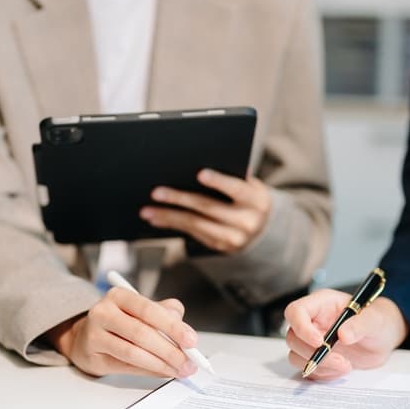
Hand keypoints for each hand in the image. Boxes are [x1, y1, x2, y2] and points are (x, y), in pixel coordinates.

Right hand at [46, 287, 199, 378]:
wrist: (85, 337)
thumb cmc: (121, 322)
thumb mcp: (142, 311)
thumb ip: (166, 314)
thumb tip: (184, 331)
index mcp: (119, 296)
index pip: (149, 310)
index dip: (173, 326)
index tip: (191, 341)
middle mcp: (103, 312)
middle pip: (141, 333)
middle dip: (170, 351)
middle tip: (189, 363)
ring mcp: (94, 335)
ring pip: (133, 353)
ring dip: (160, 365)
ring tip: (178, 370)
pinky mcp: (92, 357)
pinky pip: (126, 367)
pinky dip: (148, 371)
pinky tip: (163, 372)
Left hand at [139, 169, 271, 252]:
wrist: (262, 227)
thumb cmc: (248, 196)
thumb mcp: (248, 185)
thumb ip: (231, 175)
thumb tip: (196, 162)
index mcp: (257, 200)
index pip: (237, 189)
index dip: (219, 181)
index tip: (199, 173)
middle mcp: (247, 221)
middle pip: (209, 207)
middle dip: (180, 198)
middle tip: (156, 192)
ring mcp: (233, 238)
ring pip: (196, 224)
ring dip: (168, 216)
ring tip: (147, 210)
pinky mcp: (219, 246)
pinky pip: (192, 233)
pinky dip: (172, 225)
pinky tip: (157, 218)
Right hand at [283, 290, 407, 380]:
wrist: (383, 338)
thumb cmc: (378, 321)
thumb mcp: (375, 320)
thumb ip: (361, 324)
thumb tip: (343, 335)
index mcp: (321, 305)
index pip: (296, 311)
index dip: (302, 328)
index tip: (320, 342)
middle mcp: (312, 322)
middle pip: (293, 338)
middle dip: (314, 353)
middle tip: (341, 360)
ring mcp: (311, 341)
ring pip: (296, 356)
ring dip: (319, 366)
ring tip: (345, 365)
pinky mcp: (316, 357)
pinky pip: (308, 369)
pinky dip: (323, 374)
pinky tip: (341, 369)